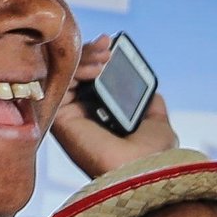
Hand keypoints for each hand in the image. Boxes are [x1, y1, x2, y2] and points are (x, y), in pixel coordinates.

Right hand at [49, 39, 179, 178]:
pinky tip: (96, 67)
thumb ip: (150, 105)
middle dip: (89, 54)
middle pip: (74, 75)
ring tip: (104, 54)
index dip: (95, 60)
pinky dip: (75, 69)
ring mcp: (68, 118)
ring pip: (64, 76)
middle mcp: (80, 119)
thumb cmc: (154, 156)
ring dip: (83, 58)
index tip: (109, 44)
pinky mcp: (59, 119)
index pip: (88, 82)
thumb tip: (148, 89)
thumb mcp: (158, 124)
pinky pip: (59, 84)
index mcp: (100, 120)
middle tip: (106, 46)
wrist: (146, 171)